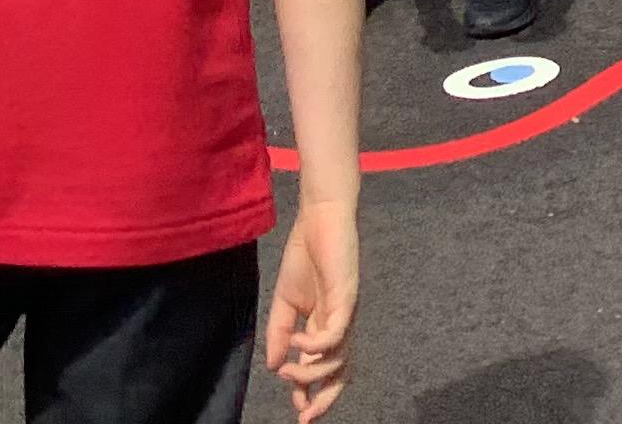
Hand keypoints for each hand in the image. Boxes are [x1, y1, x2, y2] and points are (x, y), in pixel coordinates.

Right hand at [264, 197, 358, 420]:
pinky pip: (335, 332)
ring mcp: (345, 312)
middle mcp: (339, 324)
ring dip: (311, 373)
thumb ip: (279, 332)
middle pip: (340, 372)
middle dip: (325, 398)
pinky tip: (297, 342)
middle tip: (306, 417)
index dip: (311, 392)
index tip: (297, 412)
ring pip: (338, 358)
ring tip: (288, 373)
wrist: (319, 219)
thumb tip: (273, 366)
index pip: (323, 369)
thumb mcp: (284, 300)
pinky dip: (315, 345)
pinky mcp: (347, 297)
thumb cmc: (305, 256)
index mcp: (323, 326)